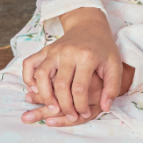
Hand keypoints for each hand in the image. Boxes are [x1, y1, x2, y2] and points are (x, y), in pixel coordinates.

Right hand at [21, 8, 133, 126]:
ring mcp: (54, 50)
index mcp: (86, 57)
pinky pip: (29, 63)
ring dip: (45, 95)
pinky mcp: (45, 49)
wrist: (89, 26)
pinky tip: (34, 89)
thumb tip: (105, 107)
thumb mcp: (114, 65)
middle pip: (60, 84)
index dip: (80, 105)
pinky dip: (28, 77)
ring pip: (42, 75)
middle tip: (70, 116)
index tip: (84, 114)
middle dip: (64, 105)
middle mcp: (68, 53)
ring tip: (52, 109)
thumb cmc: (103, 49)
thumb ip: (112, 87)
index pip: (79, 88)